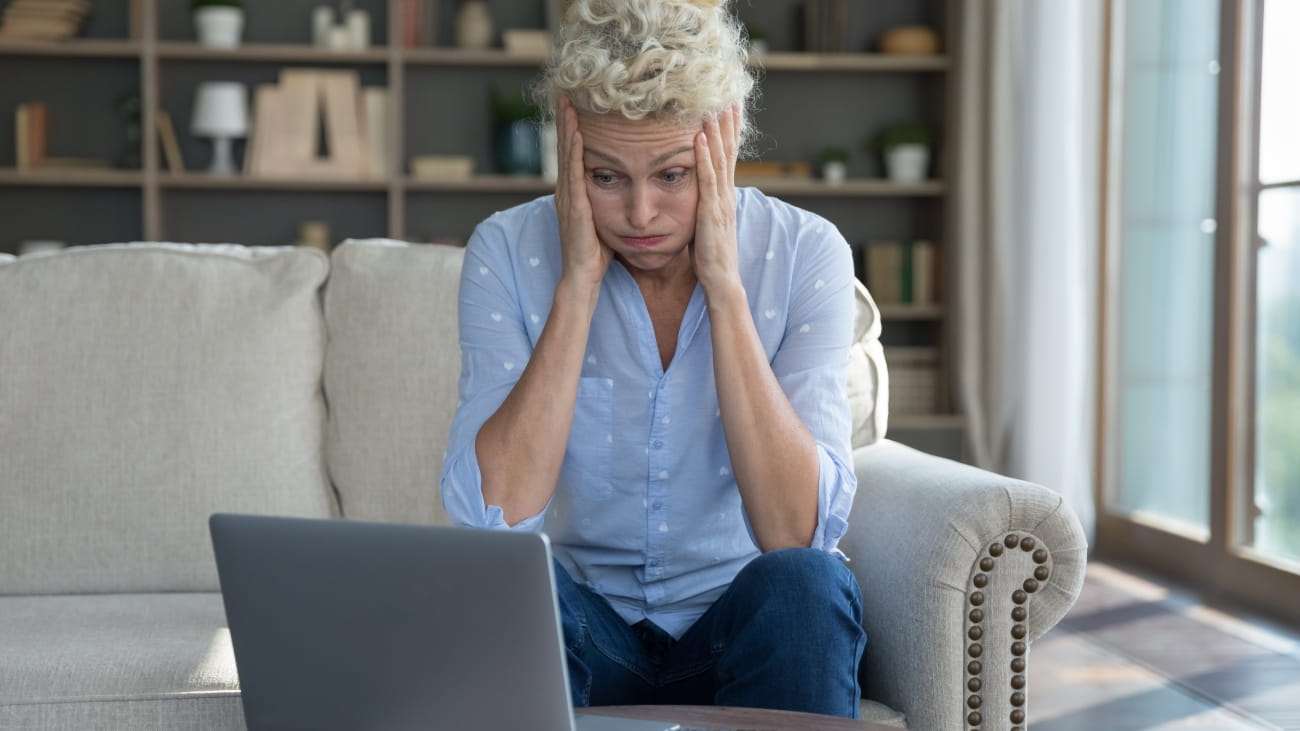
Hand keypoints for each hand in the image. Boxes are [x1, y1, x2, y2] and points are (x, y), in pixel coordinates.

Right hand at [555, 96, 612, 294]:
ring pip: (566, 155)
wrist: (582, 278)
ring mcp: (567, 198)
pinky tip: (576, 133)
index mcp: (575, 193)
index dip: (573, 129)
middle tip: (566, 93)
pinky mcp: (573, 207)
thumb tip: (624, 186)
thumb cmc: (596, 254)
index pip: (574, 154)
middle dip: (565, 120)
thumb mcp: (604, 219)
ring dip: (566, 128)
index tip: (577, 105)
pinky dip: (573, 151)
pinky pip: (573, 173)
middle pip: (565, 148)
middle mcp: (567, 191)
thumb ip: (608, 201)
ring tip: (568, 103)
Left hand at [692, 104, 741, 294]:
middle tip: (727, 95)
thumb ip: (704, 206)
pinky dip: (704, 157)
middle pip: (729, 151)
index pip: (729, 158)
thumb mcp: (706, 225)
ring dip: (716, 131)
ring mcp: (721, 202)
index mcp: (724, 197)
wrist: (722, 282)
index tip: (728, 108)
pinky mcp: (711, 212)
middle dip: (728, 123)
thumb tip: (697, 194)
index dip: (729, 132)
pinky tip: (700, 138)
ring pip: (720, 159)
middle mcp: (726, 195)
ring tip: (712, 106)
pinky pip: (707, 179)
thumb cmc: (711, 258)